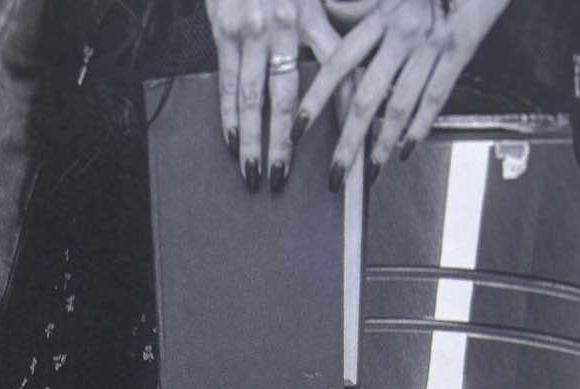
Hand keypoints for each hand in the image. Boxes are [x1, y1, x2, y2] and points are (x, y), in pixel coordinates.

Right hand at [204, 0, 342, 191]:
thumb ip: (334, 18)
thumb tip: (354, 66)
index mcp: (310, 15)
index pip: (333, 71)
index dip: (340, 110)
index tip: (348, 143)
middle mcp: (282, 28)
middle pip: (285, 99)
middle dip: (283, 145)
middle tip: (282, 180)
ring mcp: (251, 33)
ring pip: (253, 99)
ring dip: (253, 141)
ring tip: (254, 174)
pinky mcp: (225, 33)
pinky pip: (228, 83)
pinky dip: (229, 117)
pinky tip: (233, 143)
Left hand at [298, 0, 511, 183]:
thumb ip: (359, 6)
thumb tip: (329, 12)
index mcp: (381, 17)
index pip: (338, 64)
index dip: (315, 99)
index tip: (298, 129)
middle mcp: (402, 33)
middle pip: (366, 97)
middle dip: (348, 141)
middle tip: (335, 174)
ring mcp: (430, 44)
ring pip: (399, 104)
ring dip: (383, 144)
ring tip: (370, 171)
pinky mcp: (459, 49)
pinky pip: (435, 96)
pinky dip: (419, 126)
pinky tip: (406, 149)